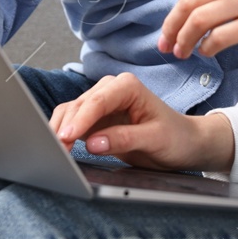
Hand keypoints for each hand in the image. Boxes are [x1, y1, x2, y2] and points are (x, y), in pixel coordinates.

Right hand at [50, 72, 234, 172]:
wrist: (183, 144)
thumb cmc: (175, 137)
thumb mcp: (154, 139)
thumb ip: (124, 139)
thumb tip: (93, 143)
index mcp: (128, 86)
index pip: (97, 102)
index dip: (80, 120)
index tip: (67, 137)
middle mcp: (111, 89)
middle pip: (79, 106)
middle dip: (66, 127)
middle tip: (55, 150)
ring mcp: (101, 103)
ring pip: (70, 113)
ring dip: (60, 131)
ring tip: (55, 152)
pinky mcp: (95, 119)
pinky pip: (73, 124)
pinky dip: (64, 135)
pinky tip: (60, 148)